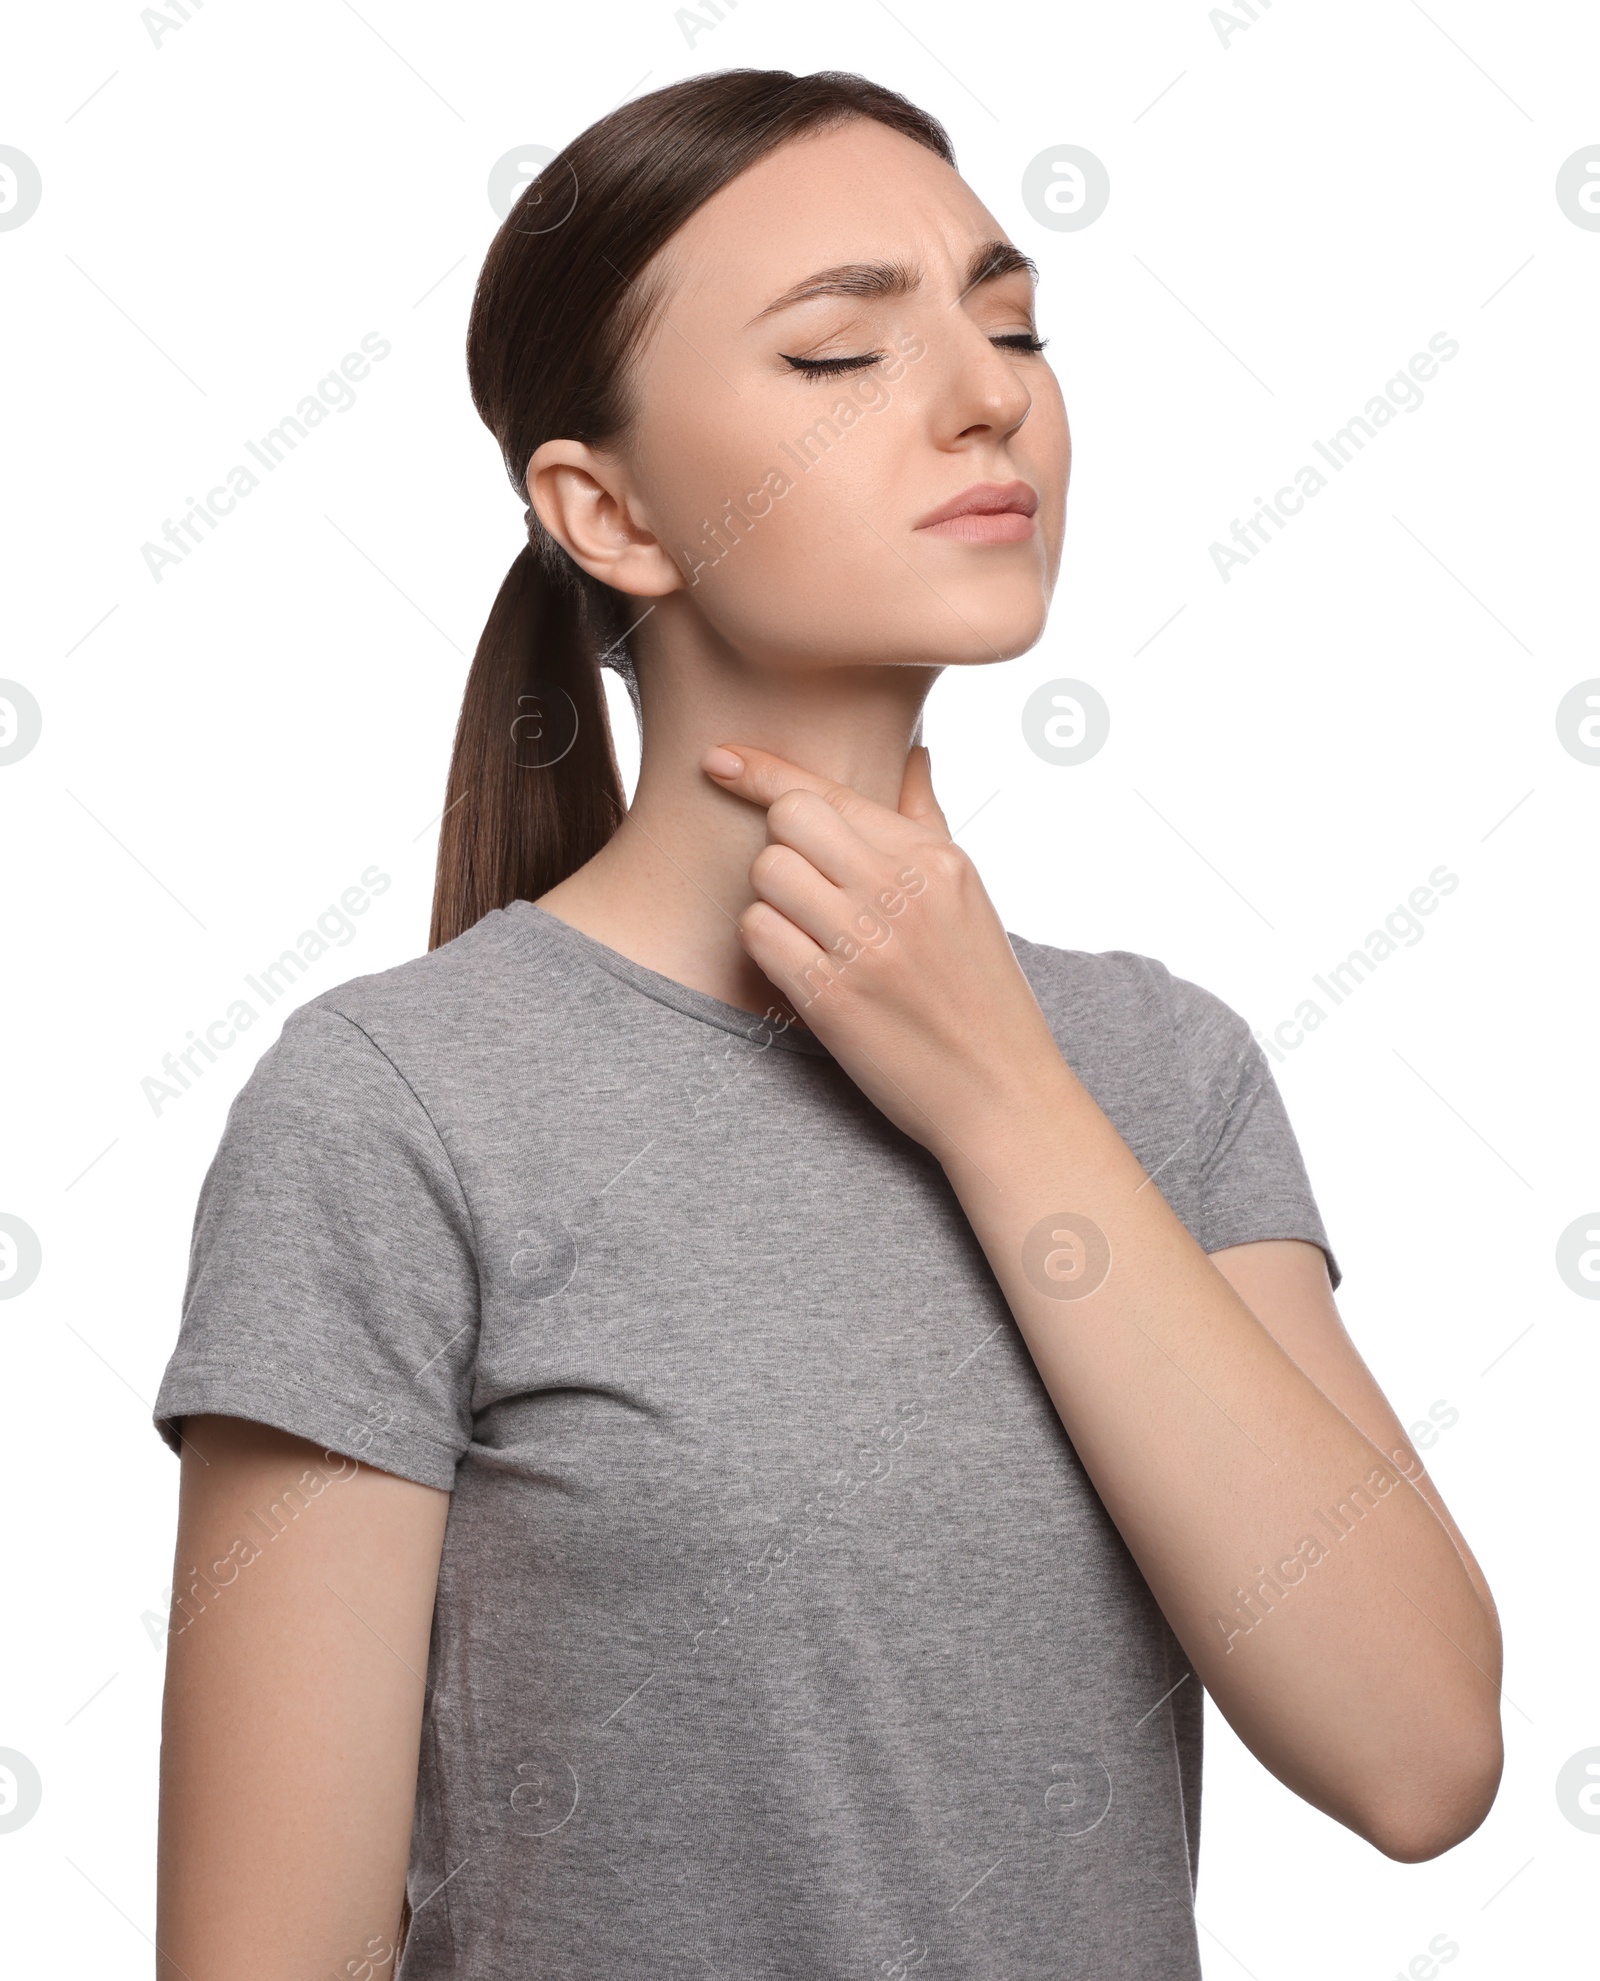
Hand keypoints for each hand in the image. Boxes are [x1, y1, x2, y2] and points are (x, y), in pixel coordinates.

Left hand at [700, 741, 1071, 1169]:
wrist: (1000, 1092)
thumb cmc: (981, 992)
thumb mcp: (970, 895)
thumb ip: (928, 821)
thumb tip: (914, 753)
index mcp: (936, 859)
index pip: (829, 791)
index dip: (762, 770)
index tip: (717, 758)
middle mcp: (903, 891)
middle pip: (789, 821)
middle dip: (781, 849)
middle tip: (807, 894)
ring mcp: (868, 943)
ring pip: (767, 875)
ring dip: (772, 902)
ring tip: (811, 936)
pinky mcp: (835, 997)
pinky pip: (759, 935)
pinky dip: (766, 948)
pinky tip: (799, 969)